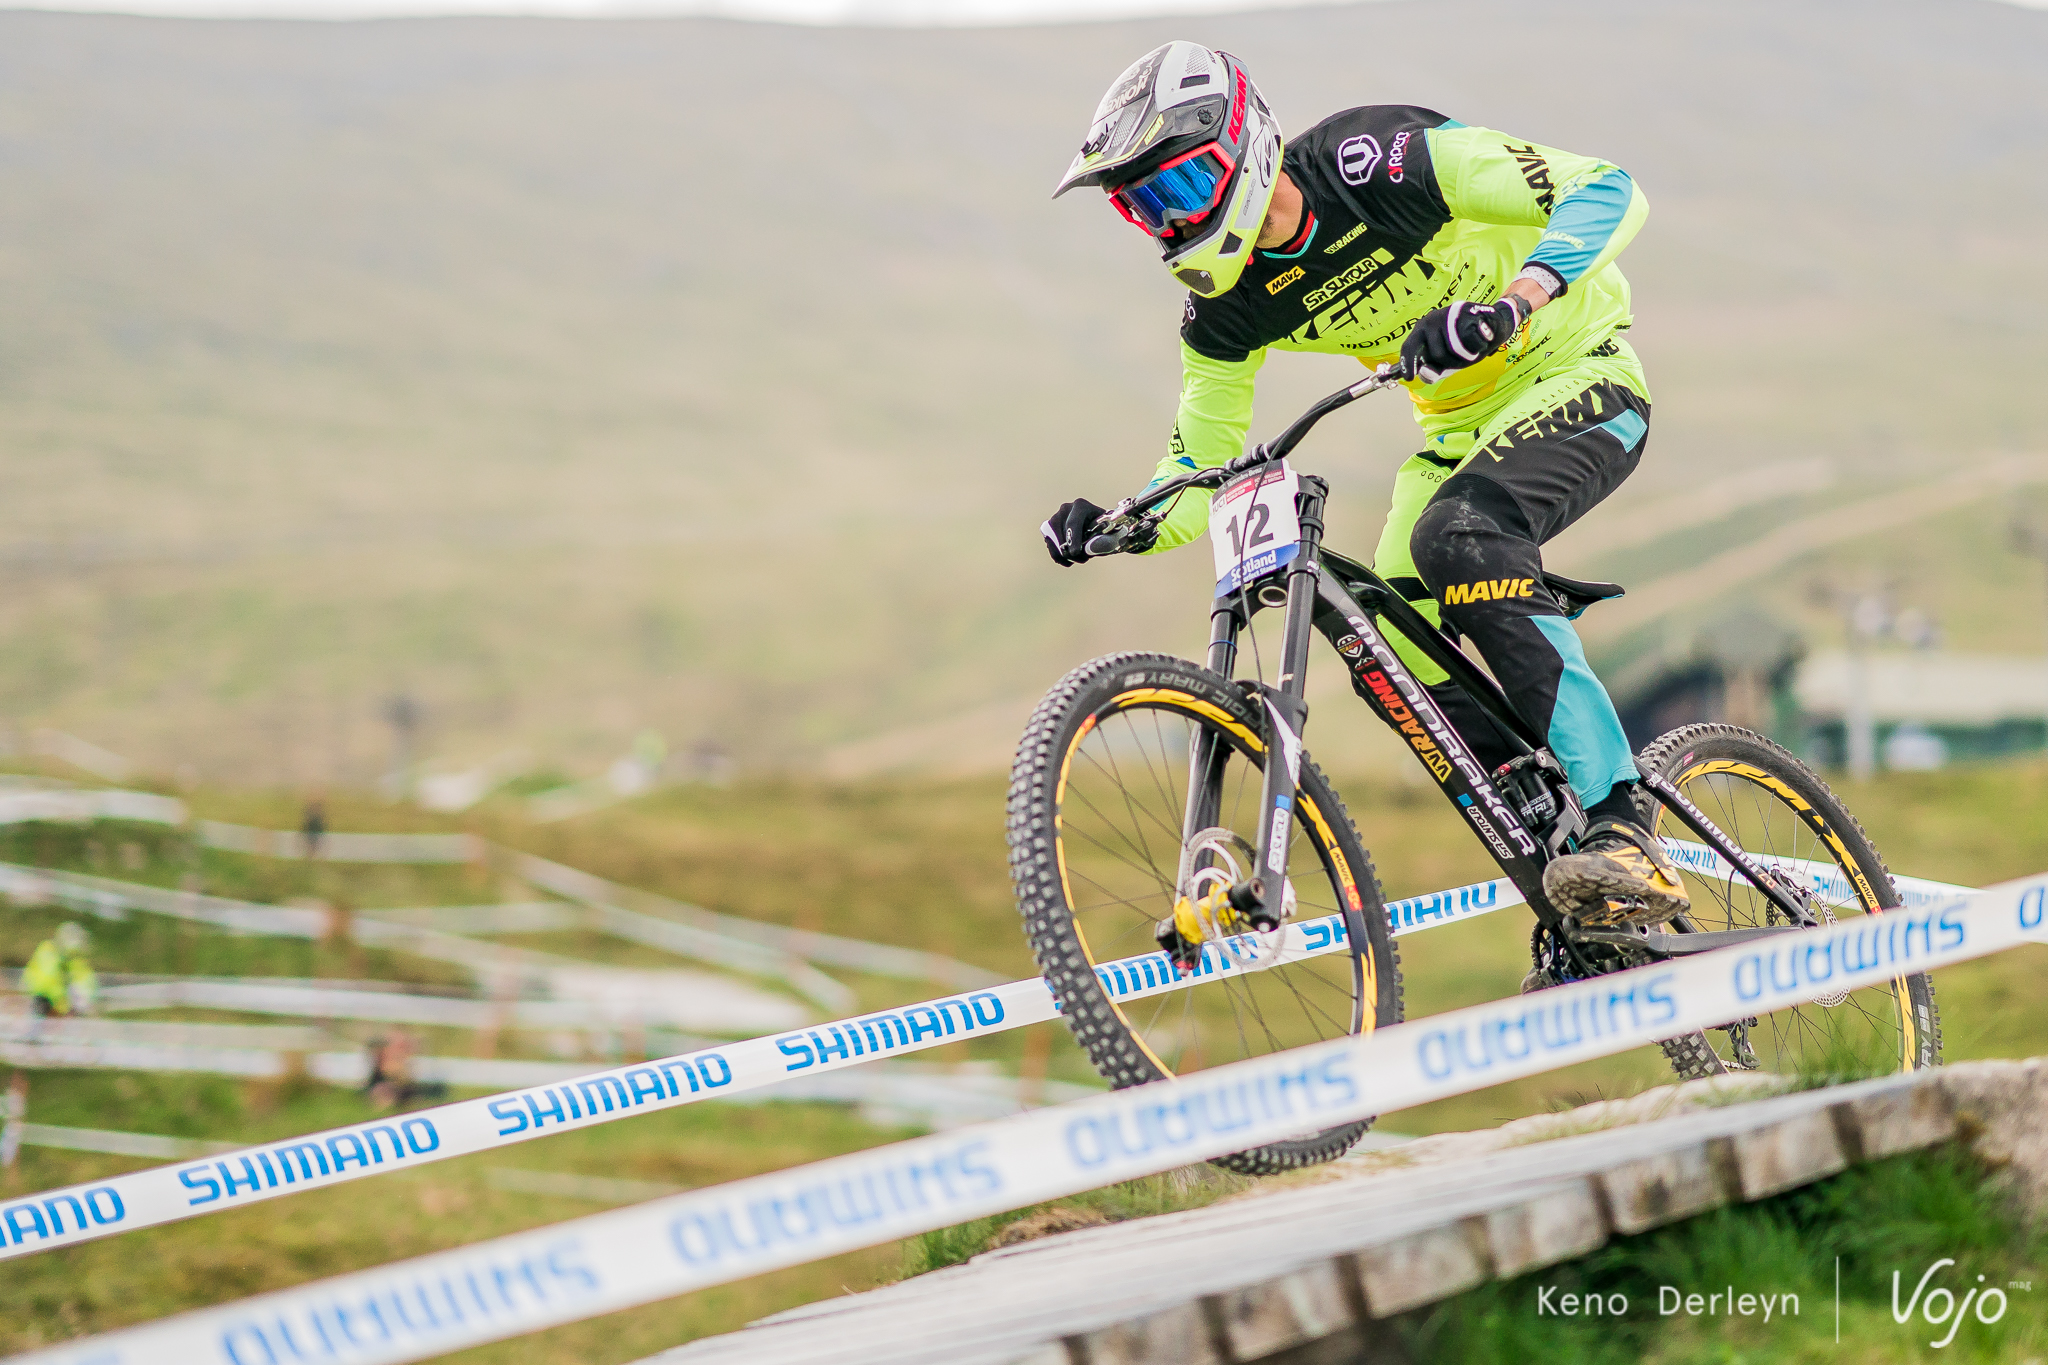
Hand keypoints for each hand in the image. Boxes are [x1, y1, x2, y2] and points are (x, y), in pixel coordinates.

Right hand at [1042, 498, 1106, 566]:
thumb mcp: (1113, 536)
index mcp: (1081, 506)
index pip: (1073, 523)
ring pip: (1054, 543)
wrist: (1101, 528)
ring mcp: (1055, 518)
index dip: (1074, 538)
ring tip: (1081, 558)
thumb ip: (1105, 542)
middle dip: (1072, 552)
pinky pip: (1050, 547)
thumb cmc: (1110, 531)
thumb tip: (1089, 549)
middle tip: (1085, 558)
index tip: (1075, 553)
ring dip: (1067, 555)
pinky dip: (1059, 557)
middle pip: (1062, 535)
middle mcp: (1065, 509)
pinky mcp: (1049, 529)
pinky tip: (1070, 560)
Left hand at [1399, 298, 1525, 383]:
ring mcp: (1448, 313)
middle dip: (1452, 363)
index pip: (1409, 346)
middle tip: (1462, 360)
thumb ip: (1433, 371)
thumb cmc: (1465, 345)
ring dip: (1466, 356)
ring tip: (1471, 347)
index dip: (1408, 364)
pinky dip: (1479, 346)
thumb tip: (1423, 374)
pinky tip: (1480, 339)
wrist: (1494, 324)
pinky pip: (1472, 341)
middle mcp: (1431, 319)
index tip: (1408, 377)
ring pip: (1454, 349)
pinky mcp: (1467, 311)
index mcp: (1421, 330)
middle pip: (1437, 354)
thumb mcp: (1446, 362)